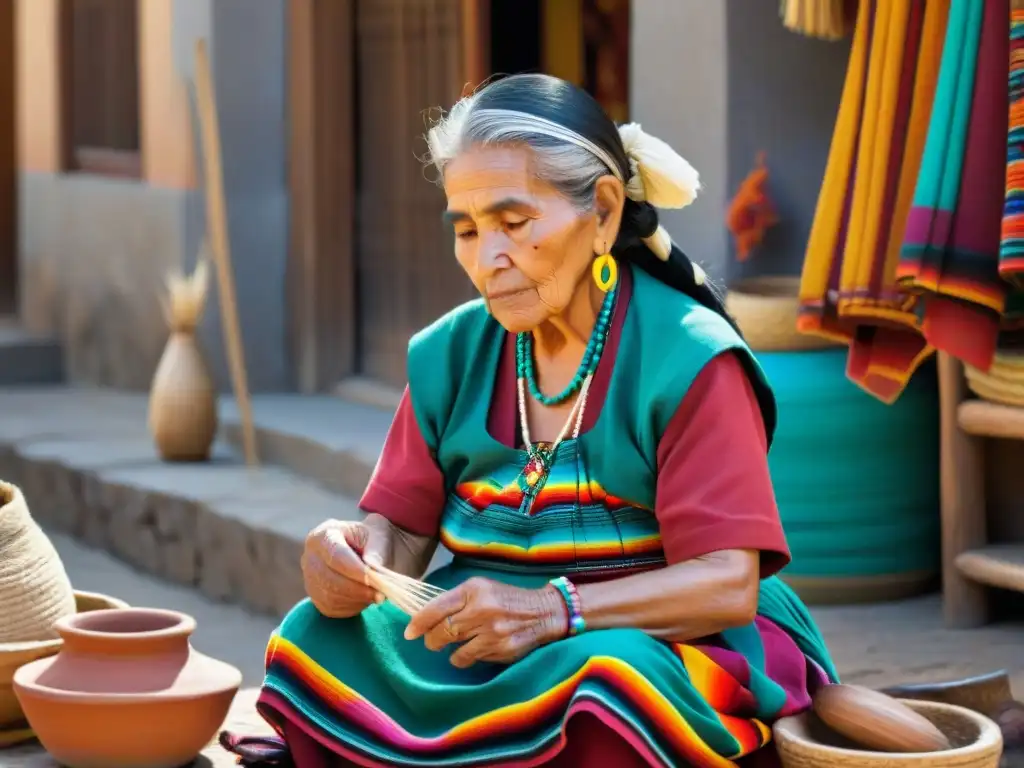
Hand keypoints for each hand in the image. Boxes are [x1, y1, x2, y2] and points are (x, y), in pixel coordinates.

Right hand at [301, 518, 390, 618]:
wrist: (368, 549)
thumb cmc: (374, 539)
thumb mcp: (380, 536)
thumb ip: (377, 551)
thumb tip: (371, 568)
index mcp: (323, 535)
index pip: (335, 556)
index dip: (354, 570)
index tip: (373, 579)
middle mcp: (310, 557)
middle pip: (329, 579)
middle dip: (357, 589)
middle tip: (381, 593)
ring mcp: (310, 578)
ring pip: (330, 597)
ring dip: (357, 599)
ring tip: (377, 595)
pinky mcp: (316, 597)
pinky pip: (331, 608)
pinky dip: (352, 607)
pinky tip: (366, 599)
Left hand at [405, 577, 567, 667]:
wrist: (543, 612)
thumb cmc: (506, 598)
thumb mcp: (482, 588)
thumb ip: (457, 599)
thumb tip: (426, 615)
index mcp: (474, 590)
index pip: (437, 607)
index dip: (419, 622)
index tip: (409, 632)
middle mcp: (482, 610)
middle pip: (443, 632)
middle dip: (432, 640)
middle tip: (432, 641)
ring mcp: (492, 632)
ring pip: (455, 650)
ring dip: (450, 651)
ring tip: (456, 645)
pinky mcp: (501, 650)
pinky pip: (472, 659)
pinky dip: (468, 657)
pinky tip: (476, 649)